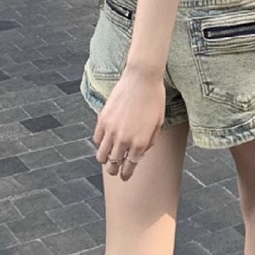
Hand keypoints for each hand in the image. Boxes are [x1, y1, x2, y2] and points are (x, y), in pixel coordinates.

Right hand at [93, 66, 165, 181]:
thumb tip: (140, 151)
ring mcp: (111, 130)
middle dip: (114, 170)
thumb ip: (149, 141)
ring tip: (107, 157)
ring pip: (101, 155)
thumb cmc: (154, 98)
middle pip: (113, 164)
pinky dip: (100, 142)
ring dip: (104, 159)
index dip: (126, 174)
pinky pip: (97, 138)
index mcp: (140, 143)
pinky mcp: (102, 119)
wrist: (142, 77)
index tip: (125, 177)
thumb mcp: (158, 123)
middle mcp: (123, 140)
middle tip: (115, 169)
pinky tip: (105, 140)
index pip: (129, 167)